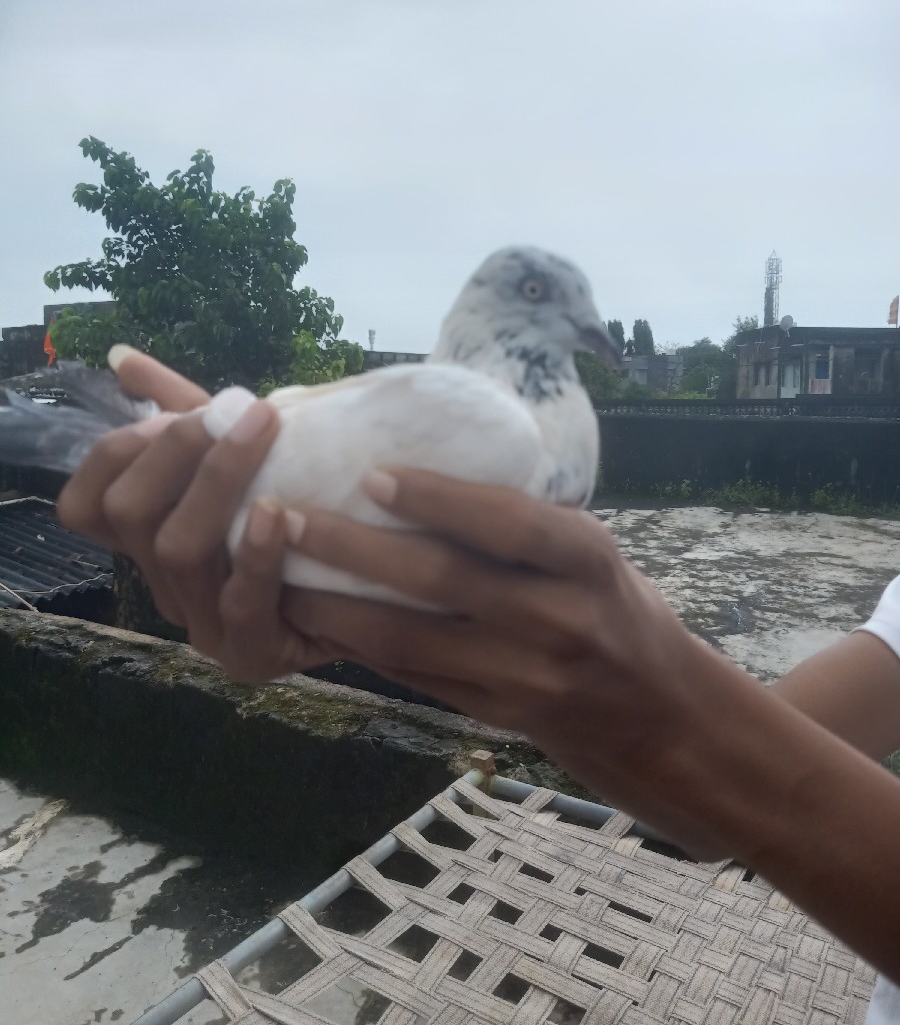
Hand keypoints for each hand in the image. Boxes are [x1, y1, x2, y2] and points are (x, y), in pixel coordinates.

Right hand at [56, 350, 430, 681]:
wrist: (378, 589)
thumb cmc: (302, 512)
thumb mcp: (244, 457)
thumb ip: (184, 411)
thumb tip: (123, 357)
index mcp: (152, 545)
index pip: (88, 504)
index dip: (117, 452)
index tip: (173, 411)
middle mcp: (165, 587)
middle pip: (131, 514)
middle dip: (177, 449)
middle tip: (235, 409)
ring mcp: (204, 626)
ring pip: (178, 550)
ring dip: (219, 481)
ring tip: (261, 431)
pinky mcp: (253, 654)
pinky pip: (241, 602)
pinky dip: (256, 553)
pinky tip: (278, 512)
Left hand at [280, 467, 740, 854]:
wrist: (652, 710)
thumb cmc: (610, 604)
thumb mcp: (589, 551)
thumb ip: (523, 523)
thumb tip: (425, 461)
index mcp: (587, 560)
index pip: (507, 523)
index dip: (438, 499)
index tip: (372, 474)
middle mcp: (559, 620)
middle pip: (442, 581)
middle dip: (356, 548)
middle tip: (289, 514)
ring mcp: (525, 677)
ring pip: (411, 640)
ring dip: (337, 606)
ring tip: (280, 574)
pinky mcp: (493, 715)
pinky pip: (413, 677)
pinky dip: (360, 647)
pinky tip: (318, 620)